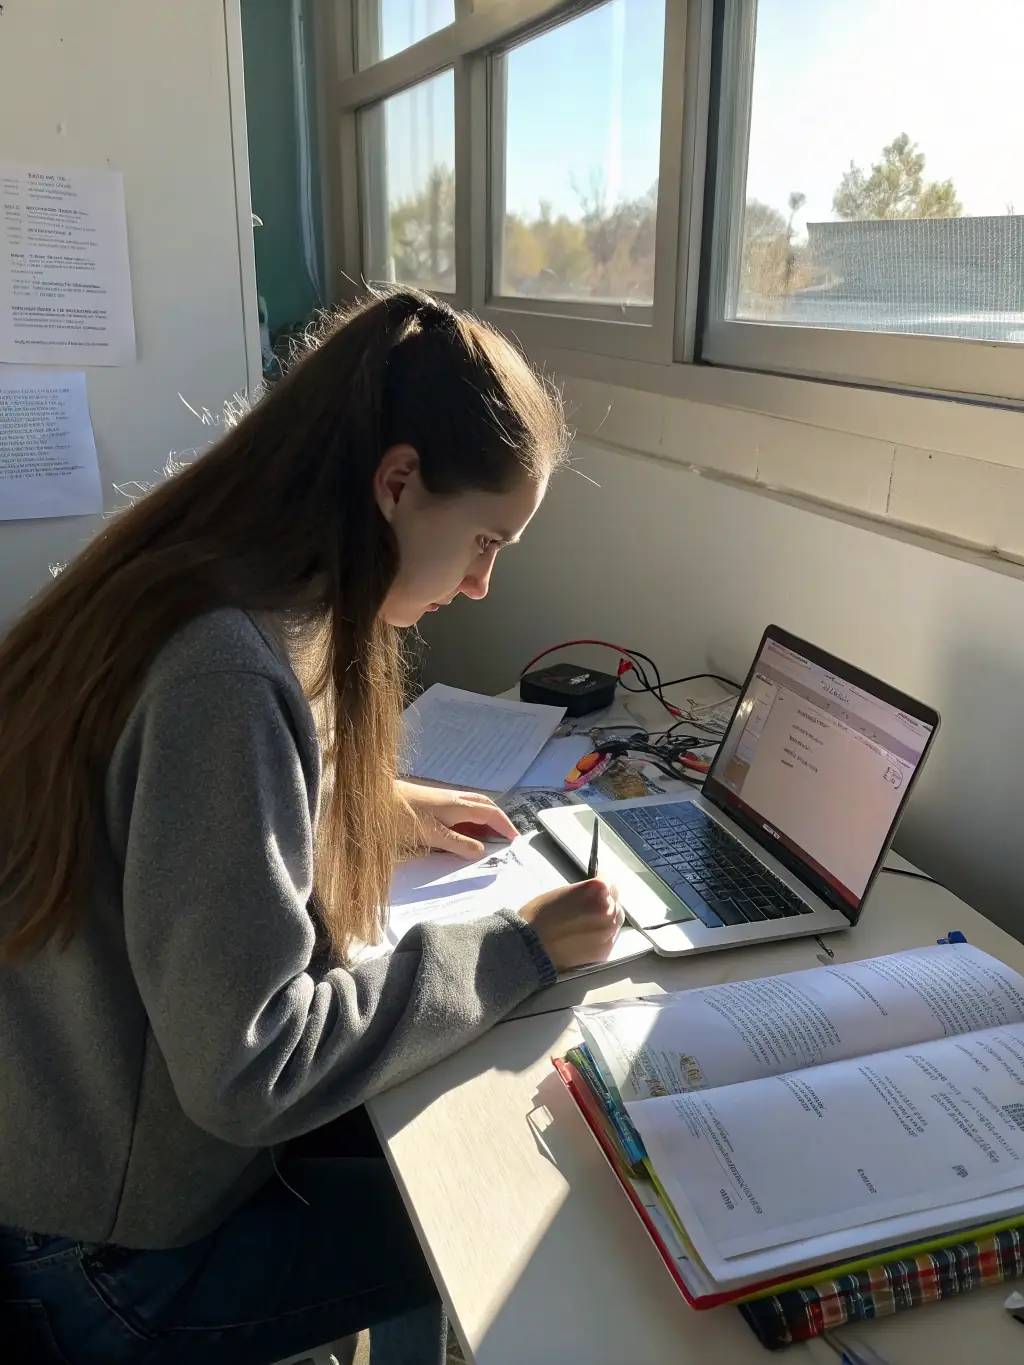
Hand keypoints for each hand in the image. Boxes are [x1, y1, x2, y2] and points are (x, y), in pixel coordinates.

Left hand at [396, 780, 517, 858]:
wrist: (372, 797)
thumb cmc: (401, 816)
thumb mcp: (431, 834)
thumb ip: (457, 843)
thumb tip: (482, 851)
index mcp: (457, 805)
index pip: (489, 813)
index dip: (504, 825)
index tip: (515, 838)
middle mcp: (453, 798)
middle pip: (484, 804)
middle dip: (498, 818)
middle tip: (506, 835)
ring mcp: (441, 797)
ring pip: (472, 804)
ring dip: (485, 816)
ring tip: (488, 834)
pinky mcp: (430, 800)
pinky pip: (460, 807)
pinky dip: (470, 817)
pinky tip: (462, 828)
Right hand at [519, 880, 623, 971]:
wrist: (531, 951)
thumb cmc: (539, 918)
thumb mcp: (561, 893)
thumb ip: (584, 890)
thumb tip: (595, 891)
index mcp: (598, 891)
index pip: (609, 882)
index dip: (601, 882)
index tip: (595, 885)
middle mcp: (609, 910)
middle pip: (615, 902)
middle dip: (604, 901)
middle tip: (589, 906)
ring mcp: (610, 933)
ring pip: (614, 921)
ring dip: (604, 919)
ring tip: (586, 923)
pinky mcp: (605, 952)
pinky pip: (610, 939)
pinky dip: (602, 936)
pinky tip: (586, 937)